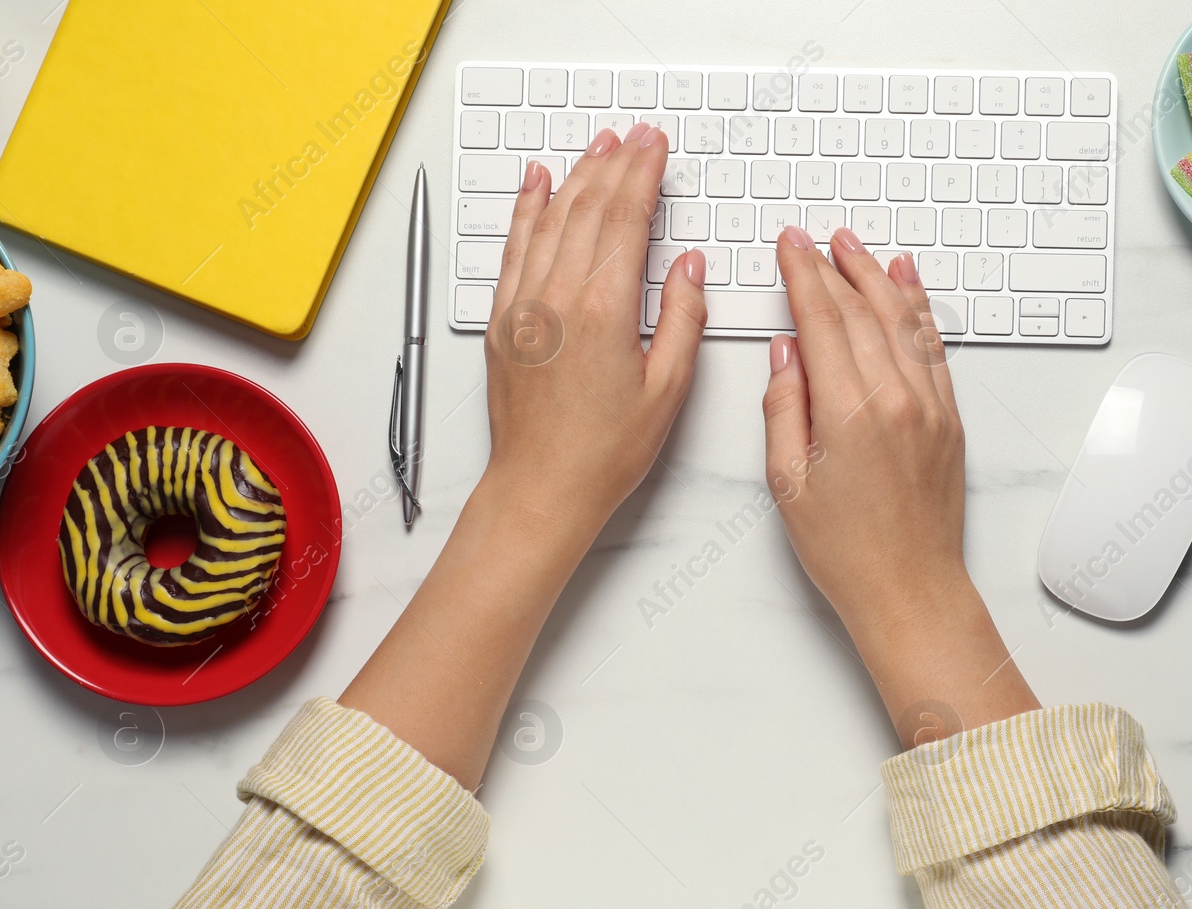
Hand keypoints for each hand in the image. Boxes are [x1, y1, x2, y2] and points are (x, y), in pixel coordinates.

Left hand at [342, 125, 707, 787]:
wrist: (541, 489)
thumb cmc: (604, 452)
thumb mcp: (667, 391)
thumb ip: (682, 321)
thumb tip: (688, 267)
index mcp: (604, 311)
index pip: (625, 219)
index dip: (642, 175)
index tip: (656, 147)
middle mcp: (557, 298)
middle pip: (588, 209)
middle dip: (615, 164)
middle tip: (636, 136)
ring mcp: (524, 306)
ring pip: (550, 220)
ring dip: (576, 176)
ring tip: (597, 146)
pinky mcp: (503, 321)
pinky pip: (514, 248)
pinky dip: (526, 210)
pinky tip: (537, 186)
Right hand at [764, 225, 966, 630]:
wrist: (911, 589)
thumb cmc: (846, 550)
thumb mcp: (788, 482)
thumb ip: (783, 407)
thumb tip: (785, 352)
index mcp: (849, 412)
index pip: (821, 321)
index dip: (801, 276)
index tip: (789, 247)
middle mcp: (897, 400)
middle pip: (861, 311)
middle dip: (833, 266)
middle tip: (811, 238)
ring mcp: (930, 407)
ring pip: (902, 319)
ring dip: (875, 275)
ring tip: (853, 245)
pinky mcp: (950, 419)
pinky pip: (934, 346)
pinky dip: (918, 307)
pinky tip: (906, 282)